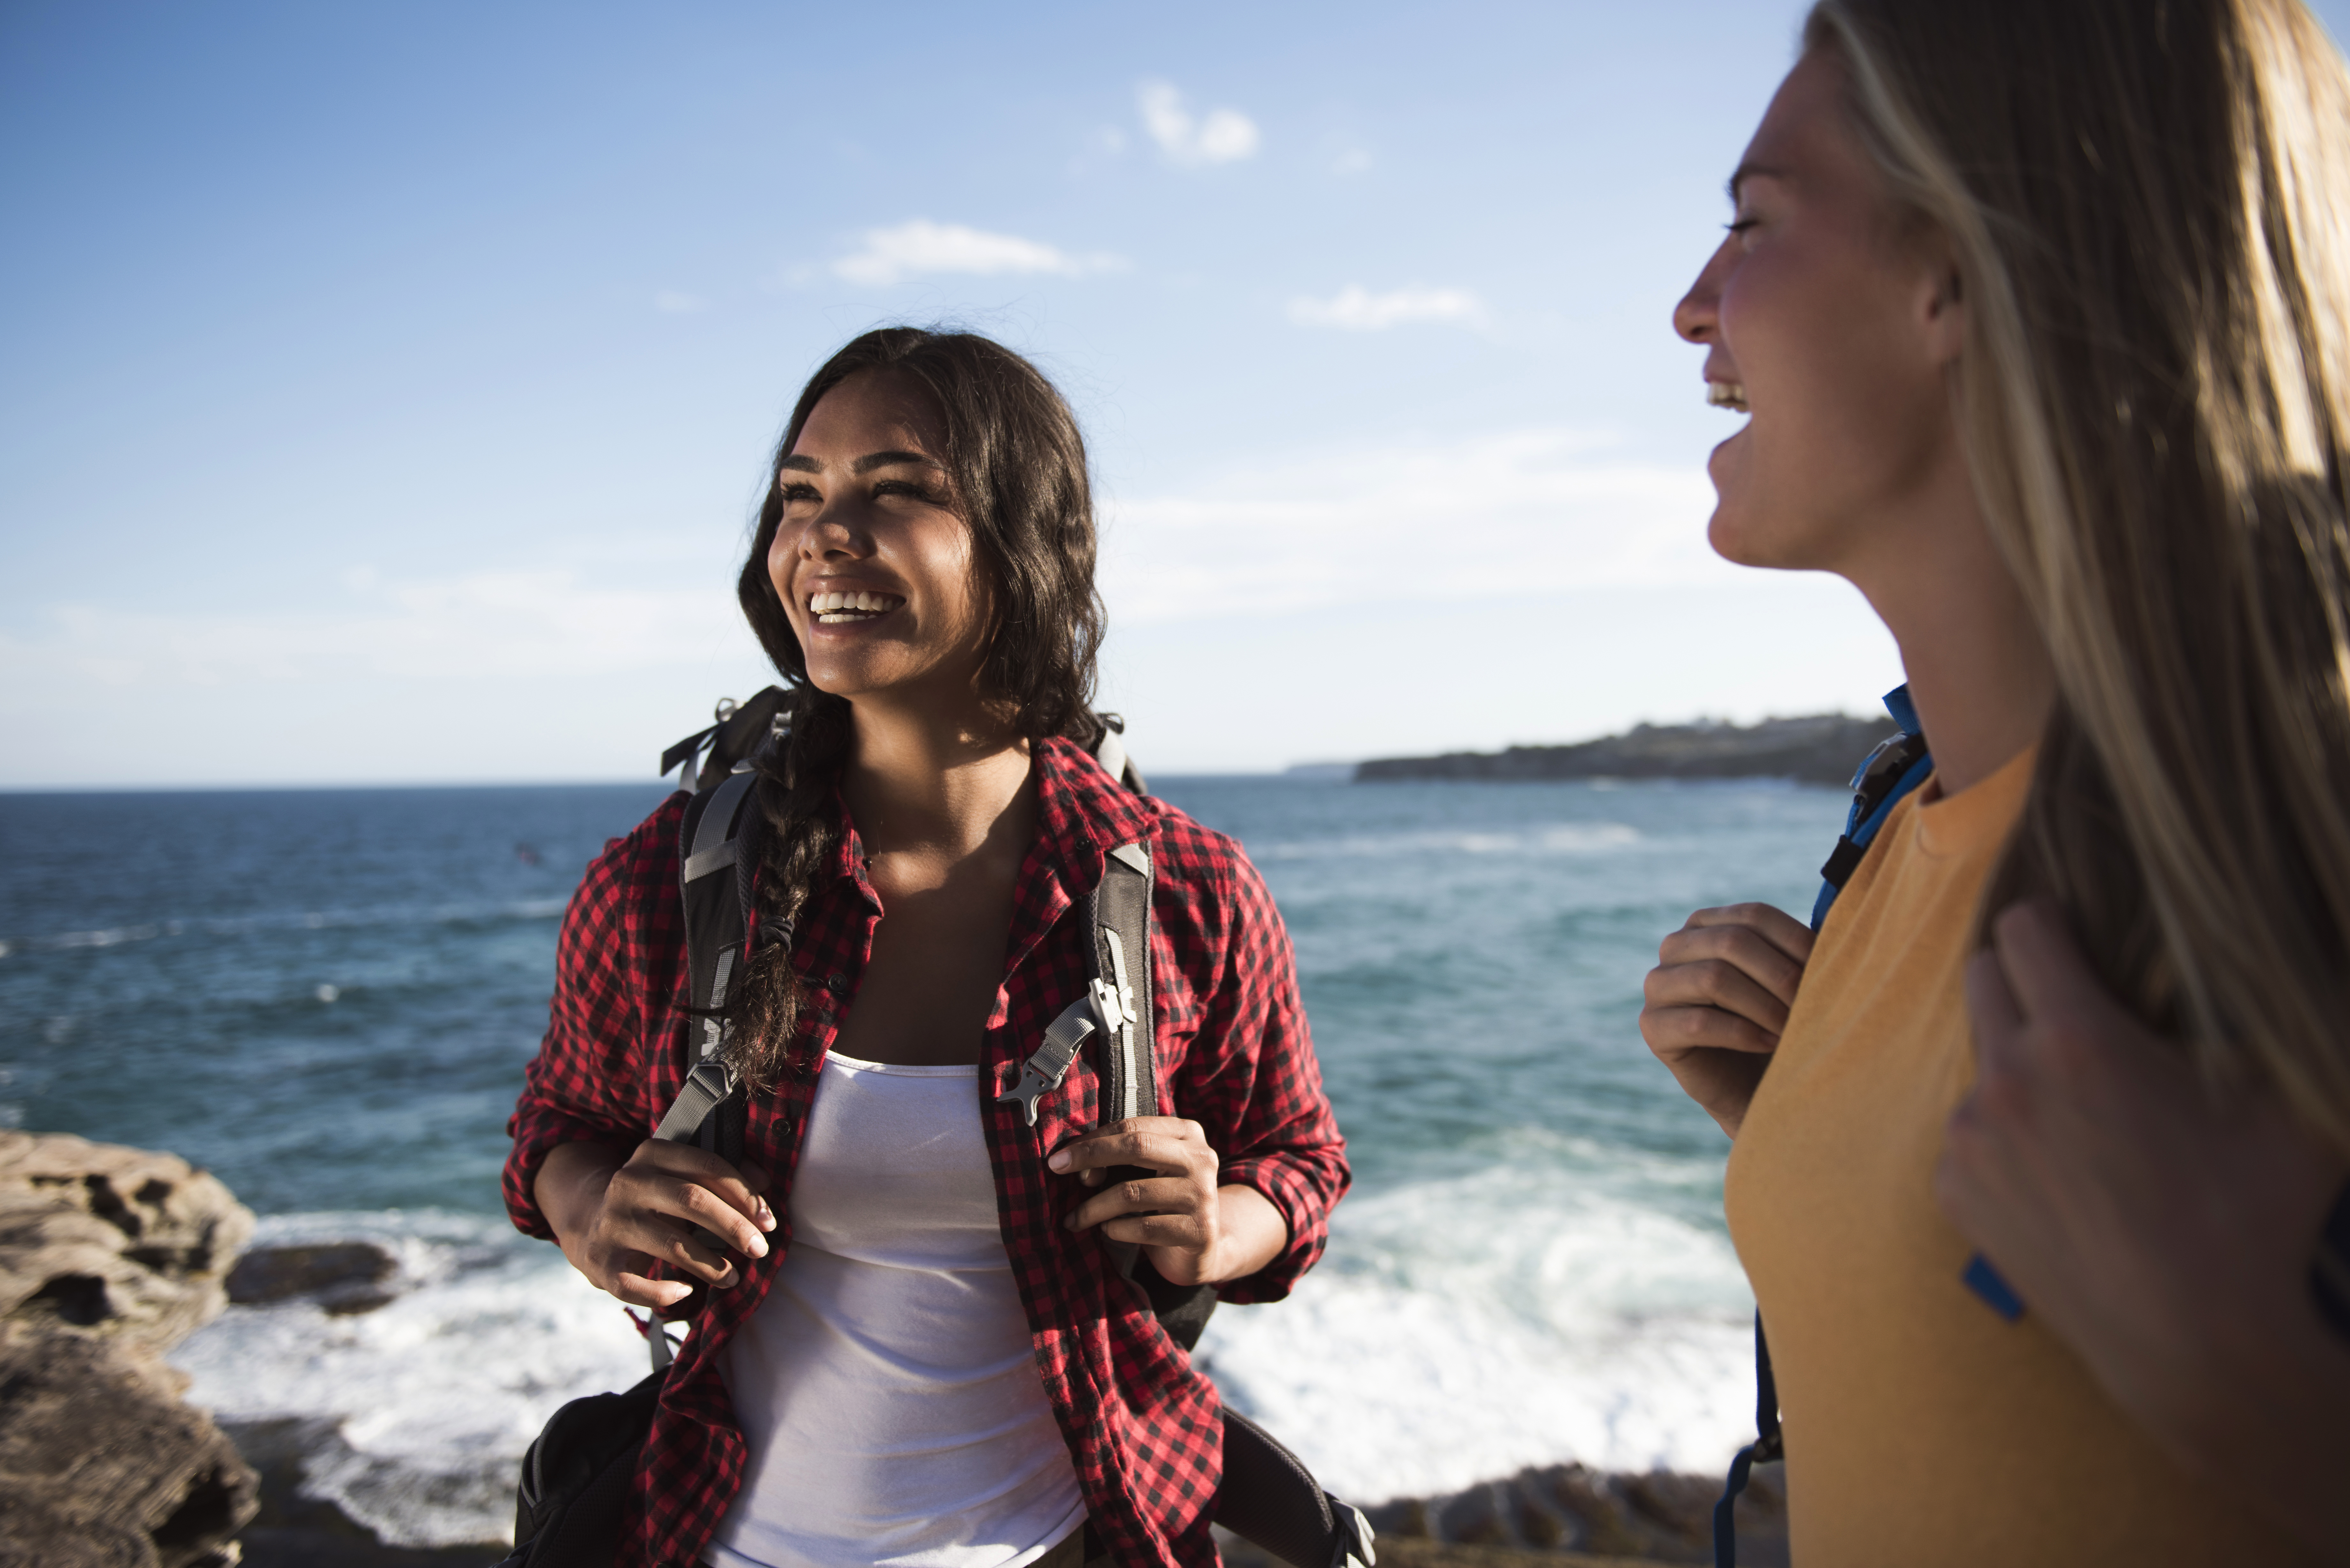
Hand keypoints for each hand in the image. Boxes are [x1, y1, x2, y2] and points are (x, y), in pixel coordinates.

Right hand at [536, 1139, 775, 1312]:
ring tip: (734, 1278)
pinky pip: (634, 1284)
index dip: (743, 1194)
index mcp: (652, 1154)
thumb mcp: (681, 1177)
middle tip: (760, 1250)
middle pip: (692, 1201)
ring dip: (711, 1265)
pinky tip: (685, 1291)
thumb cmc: (654, 1200)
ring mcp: (611, 1223)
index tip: (768, 1222)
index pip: (707, 1166)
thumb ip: (722, 1176)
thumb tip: (767, 1184)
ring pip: (671, 1244)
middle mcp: (627, 1183)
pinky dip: (663, 1292)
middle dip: (733, 1227)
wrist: (587, 1219)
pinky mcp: (600, 1261)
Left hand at [1049, 1117, 1286, 1286]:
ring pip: (1132, 1192)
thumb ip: (1118, 1160)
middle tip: (1057, 1171)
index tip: (1059, 1156)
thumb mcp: (1146, 1172)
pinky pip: (1143, 1227)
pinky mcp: (1198, 1230)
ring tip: (1076, 1218)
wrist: (1205, 1247)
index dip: (1092, 1140)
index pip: (1132, 1126)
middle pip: (1136, 1147)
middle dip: (1090, 1157)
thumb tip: (1076, 1166)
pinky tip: (1109, 1232)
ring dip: (1093, 1207)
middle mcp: (1201, 1159)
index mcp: (1187, 1134)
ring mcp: (1203, 1194)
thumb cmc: (1164, 1202)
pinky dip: (1116, 1230)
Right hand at [1640, 902, 1813, 1136]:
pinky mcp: (1652, 1027)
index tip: (1828, 974)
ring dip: (1764, 1007)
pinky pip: (1697, 1023)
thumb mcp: (1790, 980)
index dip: (1796, 942)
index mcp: (1707, 923)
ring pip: (1713, 978)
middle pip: (1732, 942)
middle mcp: (1675, 946)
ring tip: (1792, 1029)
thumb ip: (1799, 950)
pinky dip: (1743, 1034)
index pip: (1754, 916)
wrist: (1755, 1085)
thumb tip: (1842, 923)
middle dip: (1781, 977)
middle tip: (1812, 1007)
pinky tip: (1769, 1045)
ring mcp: (1658, 986)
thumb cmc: (1778, 1024)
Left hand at [1940, 899, 2349, 1553]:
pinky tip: (2060, 1173)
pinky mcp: (1954, 1190)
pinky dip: (2005, 1138)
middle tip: (2067, 1005)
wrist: (2198, 1342)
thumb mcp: (2280, 1103)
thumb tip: (2244, 974)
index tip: (2070, 931)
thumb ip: (2246, 1027)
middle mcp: (2006, 1078)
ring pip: (1980, 1063)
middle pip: (1981, 978)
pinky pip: (1969, 1135)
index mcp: (2075, 1038)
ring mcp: (1969, 1137)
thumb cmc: (2250, 1216)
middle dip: (2020, 979)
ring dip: (2019, 1069)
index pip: (2025, 928)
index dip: (2050, 921)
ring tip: (2079, 1113)